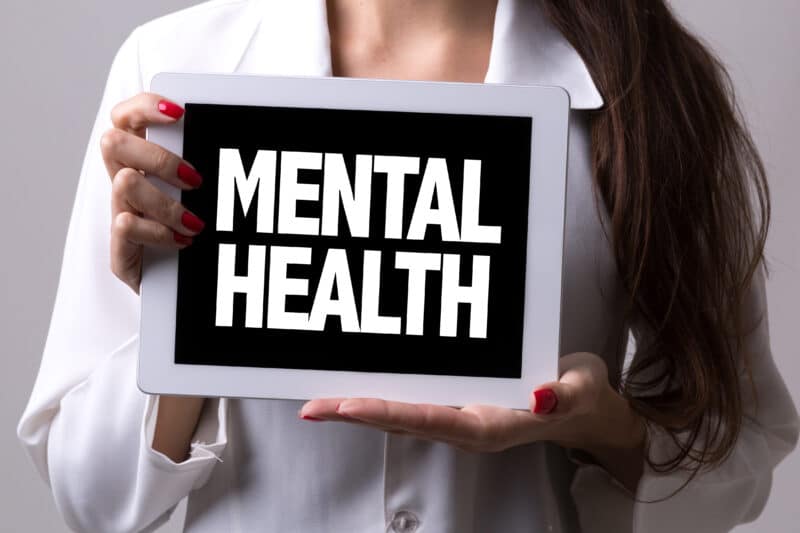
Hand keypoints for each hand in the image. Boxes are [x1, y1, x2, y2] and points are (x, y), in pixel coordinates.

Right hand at [101, 93, 206, 462]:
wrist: (198, 299)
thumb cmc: (214, 238)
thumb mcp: (223, 196)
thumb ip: (230, 162)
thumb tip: (276, 121)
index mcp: (145, 162)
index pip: (124, 116)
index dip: (145, 106)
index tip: (181, 113)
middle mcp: (126, 184)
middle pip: (113, 142)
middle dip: (159, 156)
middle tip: (197, 180)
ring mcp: (119, 216)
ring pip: (123, 183)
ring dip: (167, 201)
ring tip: (197, 222)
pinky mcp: (121, 253)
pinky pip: (126, 225)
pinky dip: (160, 232)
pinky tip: (184, 243)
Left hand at [299, 352, 645, 489]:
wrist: (584, 410)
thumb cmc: (580, 395)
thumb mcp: (582, 389)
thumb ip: (562, 396)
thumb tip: (540, 397)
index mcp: (492, 424)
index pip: (431, 418)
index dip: (388, 411)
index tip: (349, 404)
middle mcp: (467, 425)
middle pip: (401, 419)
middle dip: (355, 412)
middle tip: (310, 404)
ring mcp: (459, 417)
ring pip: (400, 413)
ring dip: (359, 406)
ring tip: (319, 398)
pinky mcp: (457, 405)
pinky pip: (412, 402)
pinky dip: (382, 396)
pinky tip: (359, 387)